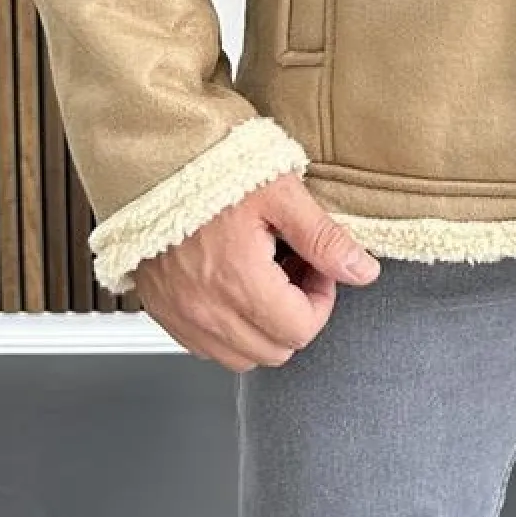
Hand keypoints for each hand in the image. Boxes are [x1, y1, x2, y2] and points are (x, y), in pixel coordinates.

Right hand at [131, 171, 381, 370]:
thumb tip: (362, 272)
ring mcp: (179, 314)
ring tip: (263, 278)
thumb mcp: (281, 193)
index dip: (321, 300)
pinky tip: (232, 286)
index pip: (300, 330)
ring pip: (239, 357)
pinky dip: (227, 329)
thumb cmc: (213, 168)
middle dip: (295, 315)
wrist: (153, 159)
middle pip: (274, 351)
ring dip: (261, 328)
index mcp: (238, 281)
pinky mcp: (161, 310)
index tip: (315, 267)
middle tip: (293, 270)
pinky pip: (204, 346)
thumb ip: (324, 239)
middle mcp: (205, 309)